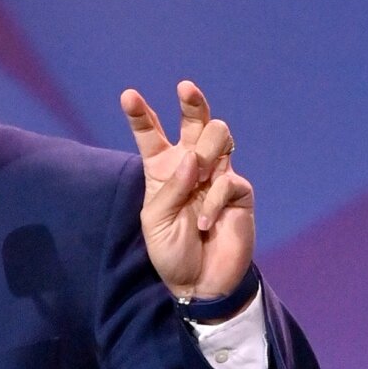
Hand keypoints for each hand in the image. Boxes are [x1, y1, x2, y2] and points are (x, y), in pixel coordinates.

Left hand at [119, 81, 254, 299]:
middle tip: (185, 87)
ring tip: (199, 177)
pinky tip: (205, 223)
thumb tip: (193, 158)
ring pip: (220, 137)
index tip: (128, 95)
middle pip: (195, 122)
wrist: (199, 281)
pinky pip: (229, 181)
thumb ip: (170, 188)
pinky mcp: (239, 192)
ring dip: (207, 152)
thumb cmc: (170, 251)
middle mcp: (190, 166)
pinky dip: (213, 202)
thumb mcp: (155, 220)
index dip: (141, 114)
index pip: (150, 135)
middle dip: (192, 102)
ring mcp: (217, 175)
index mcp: (162, 169)